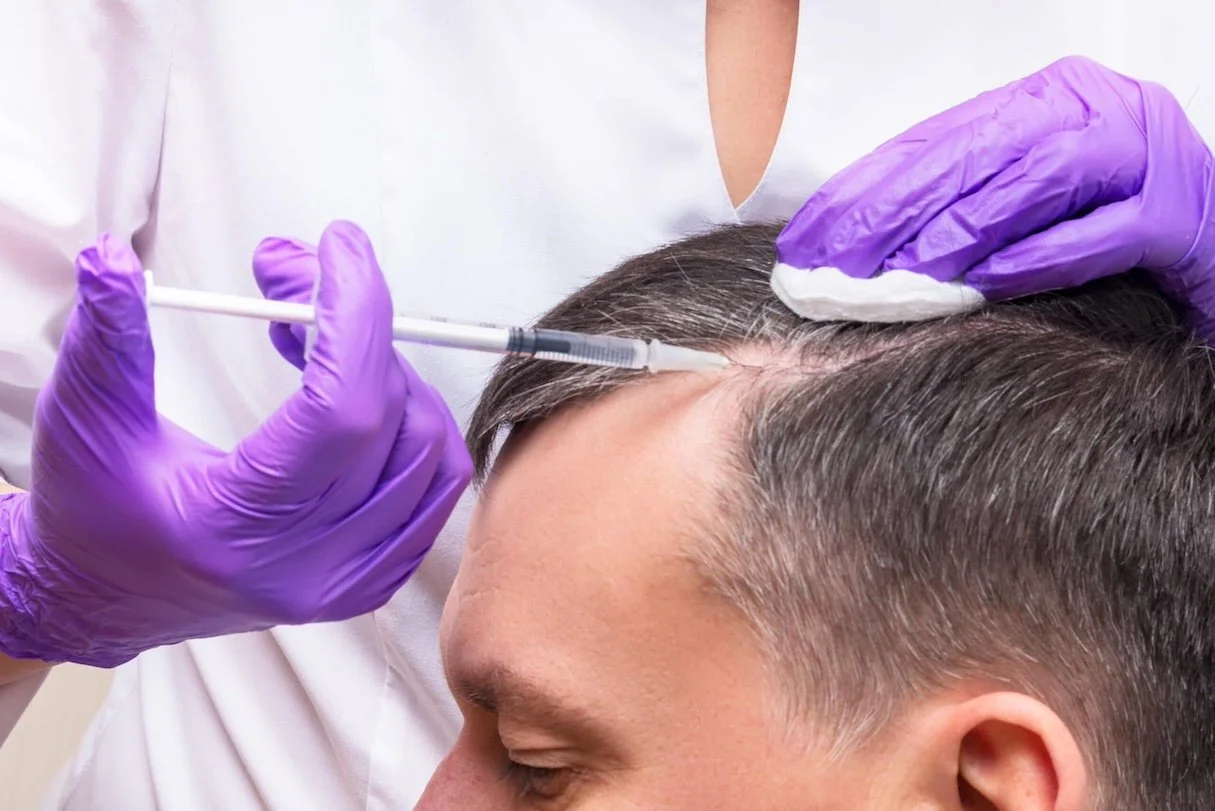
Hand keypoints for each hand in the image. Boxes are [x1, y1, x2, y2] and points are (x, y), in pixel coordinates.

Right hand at [0, 221, 470, 666]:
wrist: (103, 598)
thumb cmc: (91, 515)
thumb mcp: (86, 420)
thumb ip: (108, 339)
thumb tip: (114, 261)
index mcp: (232, 529)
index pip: (338, 411)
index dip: (353, 315)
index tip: (338, 249)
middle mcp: (303, 565)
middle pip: (387, 419)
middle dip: (356, 325)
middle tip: (297, 279)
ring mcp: (343, 580)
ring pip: (428, 451)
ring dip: (390, 372)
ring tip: (319, 341)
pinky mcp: (366, 580)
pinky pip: (434, 490)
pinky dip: (414, 424)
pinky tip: (358, 391)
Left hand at [774, 56, 1214, 335]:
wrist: (1213, 243)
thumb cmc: (1108, 224)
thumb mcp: (1025, 201)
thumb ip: (959, 203)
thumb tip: (861, 245)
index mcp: (1044, 100)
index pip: (936, 139)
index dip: (866, 188)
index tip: (808, 237)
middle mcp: (1093, 110)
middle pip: (978, 150)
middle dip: (897, 205)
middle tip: (838, 260)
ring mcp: (1144, 153)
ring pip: (1041, 176)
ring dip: (966, 225)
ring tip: (908, 270)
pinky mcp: (1180, 213)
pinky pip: (1106, 229)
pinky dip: (1046, 254)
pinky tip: (991, 280)